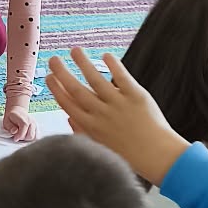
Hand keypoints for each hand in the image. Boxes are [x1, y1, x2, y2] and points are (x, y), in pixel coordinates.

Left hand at [0, 105, 35, 142]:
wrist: (17, 111)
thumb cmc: (11, 117)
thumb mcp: (6, 121)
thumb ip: (10, 127)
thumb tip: (15, 131)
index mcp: (23, 118)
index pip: (24, 126)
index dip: (20, 135)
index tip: (15, 139)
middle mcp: (31, 121)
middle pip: (30, 135)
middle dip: (23, 138)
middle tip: (17, 136)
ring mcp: (34, 124)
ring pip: (33, 137)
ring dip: (26, 139)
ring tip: (21, 135)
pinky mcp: (36, 128)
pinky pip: (35, 137)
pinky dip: (29, 138)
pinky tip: (24, 135)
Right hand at [46, 46, 186, 187]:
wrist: (158, 156)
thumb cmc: (130, 154)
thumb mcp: (100, 147)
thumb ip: (83, 132)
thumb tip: (69, 118)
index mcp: (91, 127)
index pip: (68, 104)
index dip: (56, 89)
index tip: (49, 77)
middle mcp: (101, 114)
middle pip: (76, 89)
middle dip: (62, 72)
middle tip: (54, 59)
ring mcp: (118, 104)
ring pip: (95, 79)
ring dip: (83, 63)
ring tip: (75, 50)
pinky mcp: (136, 96)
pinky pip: (121, 76)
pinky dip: (112, 64)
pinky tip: (105, 55)